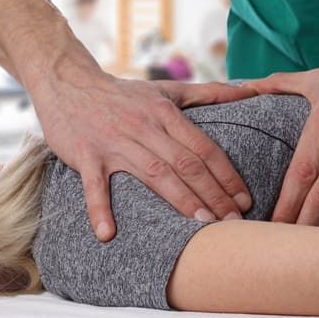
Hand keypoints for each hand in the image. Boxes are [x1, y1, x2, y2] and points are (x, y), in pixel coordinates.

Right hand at [31, 73, 255, 240]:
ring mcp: (113, 142)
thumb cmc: (122, 94)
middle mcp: (143, 126)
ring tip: (201, 227)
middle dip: (212, 194)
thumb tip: (250, 92)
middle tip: (233, 223)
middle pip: (185, 163)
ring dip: (179, 200)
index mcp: (164, 113)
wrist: (68, 83)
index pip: (203, 147)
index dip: (226, 175)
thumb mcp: (165, 90)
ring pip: (153, 173)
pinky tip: (108, 235)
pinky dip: (100, 208)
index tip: (245, 201)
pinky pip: (94, 184)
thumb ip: (208, 93)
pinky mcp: (85, 154)